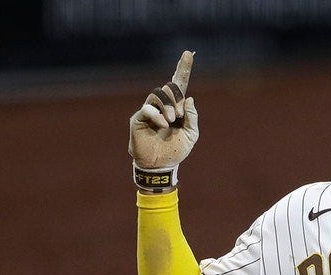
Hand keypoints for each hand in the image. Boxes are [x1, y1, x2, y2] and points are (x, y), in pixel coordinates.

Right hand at [128, 51, 198, 168]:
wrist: (161, 165)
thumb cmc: (176, 150)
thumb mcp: (191, 134)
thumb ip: (192, 117)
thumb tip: (189, 98)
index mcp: (176, 107)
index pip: (179, 84)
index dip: (183, 68)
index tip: (188, 53)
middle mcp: (162, 106)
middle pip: (169, 87)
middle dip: (176, 98)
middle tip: (178, 116)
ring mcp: (149, 110)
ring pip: (157, 94)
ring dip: (168, 106)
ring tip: (172, 121)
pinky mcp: (138, 118)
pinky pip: (148, 108)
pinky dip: (158, 115)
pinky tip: (163, 125)